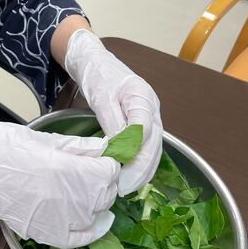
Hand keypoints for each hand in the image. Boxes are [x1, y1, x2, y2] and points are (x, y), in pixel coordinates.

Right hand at [0, 119, 119, 248]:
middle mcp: (65, 200)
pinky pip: (77, 239)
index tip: (105, 157)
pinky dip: (90, 231)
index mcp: (66, 170)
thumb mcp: (48, 138)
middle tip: (94, 169)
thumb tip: (107, 149)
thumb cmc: (6, 144)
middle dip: (105, 181)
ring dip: (97, 202)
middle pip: (105, 195)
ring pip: (95, 216)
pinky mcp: (42, 232)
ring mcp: (54, 220)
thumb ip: (81, 147)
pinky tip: (93, 220)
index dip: (110, 163)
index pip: (109, 173)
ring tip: (89, 190)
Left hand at [64, 29, 162, 195]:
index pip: (145, 129)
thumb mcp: (101, 97)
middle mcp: (152, 106)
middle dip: (141, 168)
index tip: (122, 169)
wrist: (95, 61)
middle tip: (125, 187)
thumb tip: (120, 147)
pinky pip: (147, 144)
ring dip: (143, 168)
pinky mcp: (143, 120)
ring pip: (153, 146)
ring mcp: (150, 113)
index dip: (136, 152)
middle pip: (154, 142)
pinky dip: (141, 160)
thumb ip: (112, 121)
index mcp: (142, 96)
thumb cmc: (98, 75)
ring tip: (128, 186)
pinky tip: (131, 174)